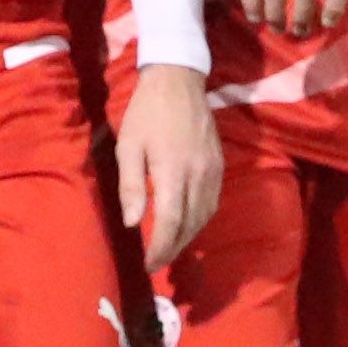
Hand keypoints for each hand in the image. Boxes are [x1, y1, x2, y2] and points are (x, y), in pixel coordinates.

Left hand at [117, 63, 222, 267]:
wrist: (178, 80)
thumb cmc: (146, 113)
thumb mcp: (128, 146)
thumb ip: (130, 185)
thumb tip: (132, 223)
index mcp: (173, 172)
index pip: (170, 222)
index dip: (161, 248)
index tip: (150, 265)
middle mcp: (198, 175)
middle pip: (190, 225)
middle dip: (173, 248)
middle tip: (157, 263)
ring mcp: (213, 171)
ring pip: (204, 216)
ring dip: (187, 237)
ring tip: (169, 247)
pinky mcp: (219, 165)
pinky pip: (212, 202)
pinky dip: (199, 220)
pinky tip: (186, 223)